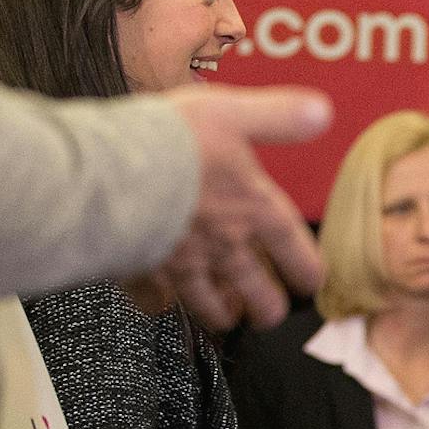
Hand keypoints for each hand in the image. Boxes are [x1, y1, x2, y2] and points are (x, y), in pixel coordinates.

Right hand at [159, 89, 330, 332]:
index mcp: (255, 212)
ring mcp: (184, 266)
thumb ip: (278, 116)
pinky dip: (160, 305)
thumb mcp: (233, 113)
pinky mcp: (144, 275)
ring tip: (225, 316)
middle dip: (268, 308)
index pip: (296, 253)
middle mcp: (225, 247)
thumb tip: (321, 112)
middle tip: (270, 312)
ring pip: (212, 308)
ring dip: (221, 313)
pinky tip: (160, 302)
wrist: (106, 172)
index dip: (308, 272)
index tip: (311, 283)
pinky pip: (156, 303)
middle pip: (259, 295)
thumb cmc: (170, 142)